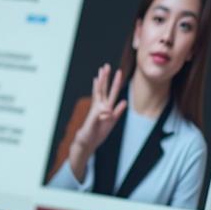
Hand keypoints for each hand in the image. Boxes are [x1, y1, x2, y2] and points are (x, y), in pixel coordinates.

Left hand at [67, 64, 126, 179]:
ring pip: (113, 98)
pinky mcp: (111, 122)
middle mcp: (101, 107)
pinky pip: (118, 112)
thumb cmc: (85, 135)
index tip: (103, 70)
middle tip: (107, 66)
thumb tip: (106, 110)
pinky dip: (121, 107)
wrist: (86, 143)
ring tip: (119, 77)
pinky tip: (124, 102)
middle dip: (107, 78)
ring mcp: (107, 114)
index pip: (99, 90)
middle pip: (106, 89)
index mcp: (96, 107)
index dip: (101, 80)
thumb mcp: (90, 126)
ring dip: (116, 87)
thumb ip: (97, 117)